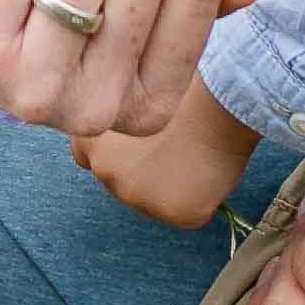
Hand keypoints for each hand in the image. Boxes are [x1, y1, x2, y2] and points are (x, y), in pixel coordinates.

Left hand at [77, 86, 261, 227]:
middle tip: (172, 152)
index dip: (115, 154)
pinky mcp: (173, 213)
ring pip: (153, 204)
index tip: (135, 148)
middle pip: (121, 184)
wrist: (217, 102)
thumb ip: (117, 128)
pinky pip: (186, 214)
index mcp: (90, 141)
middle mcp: (106, 172)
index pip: (87, 158)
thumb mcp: (131, 104)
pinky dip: (198, 201)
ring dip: (169, 190)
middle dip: (143, 175)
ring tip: (192, 159)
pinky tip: (208, 173)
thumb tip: (128, 145)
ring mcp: (138, 197)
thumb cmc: (181, 90)